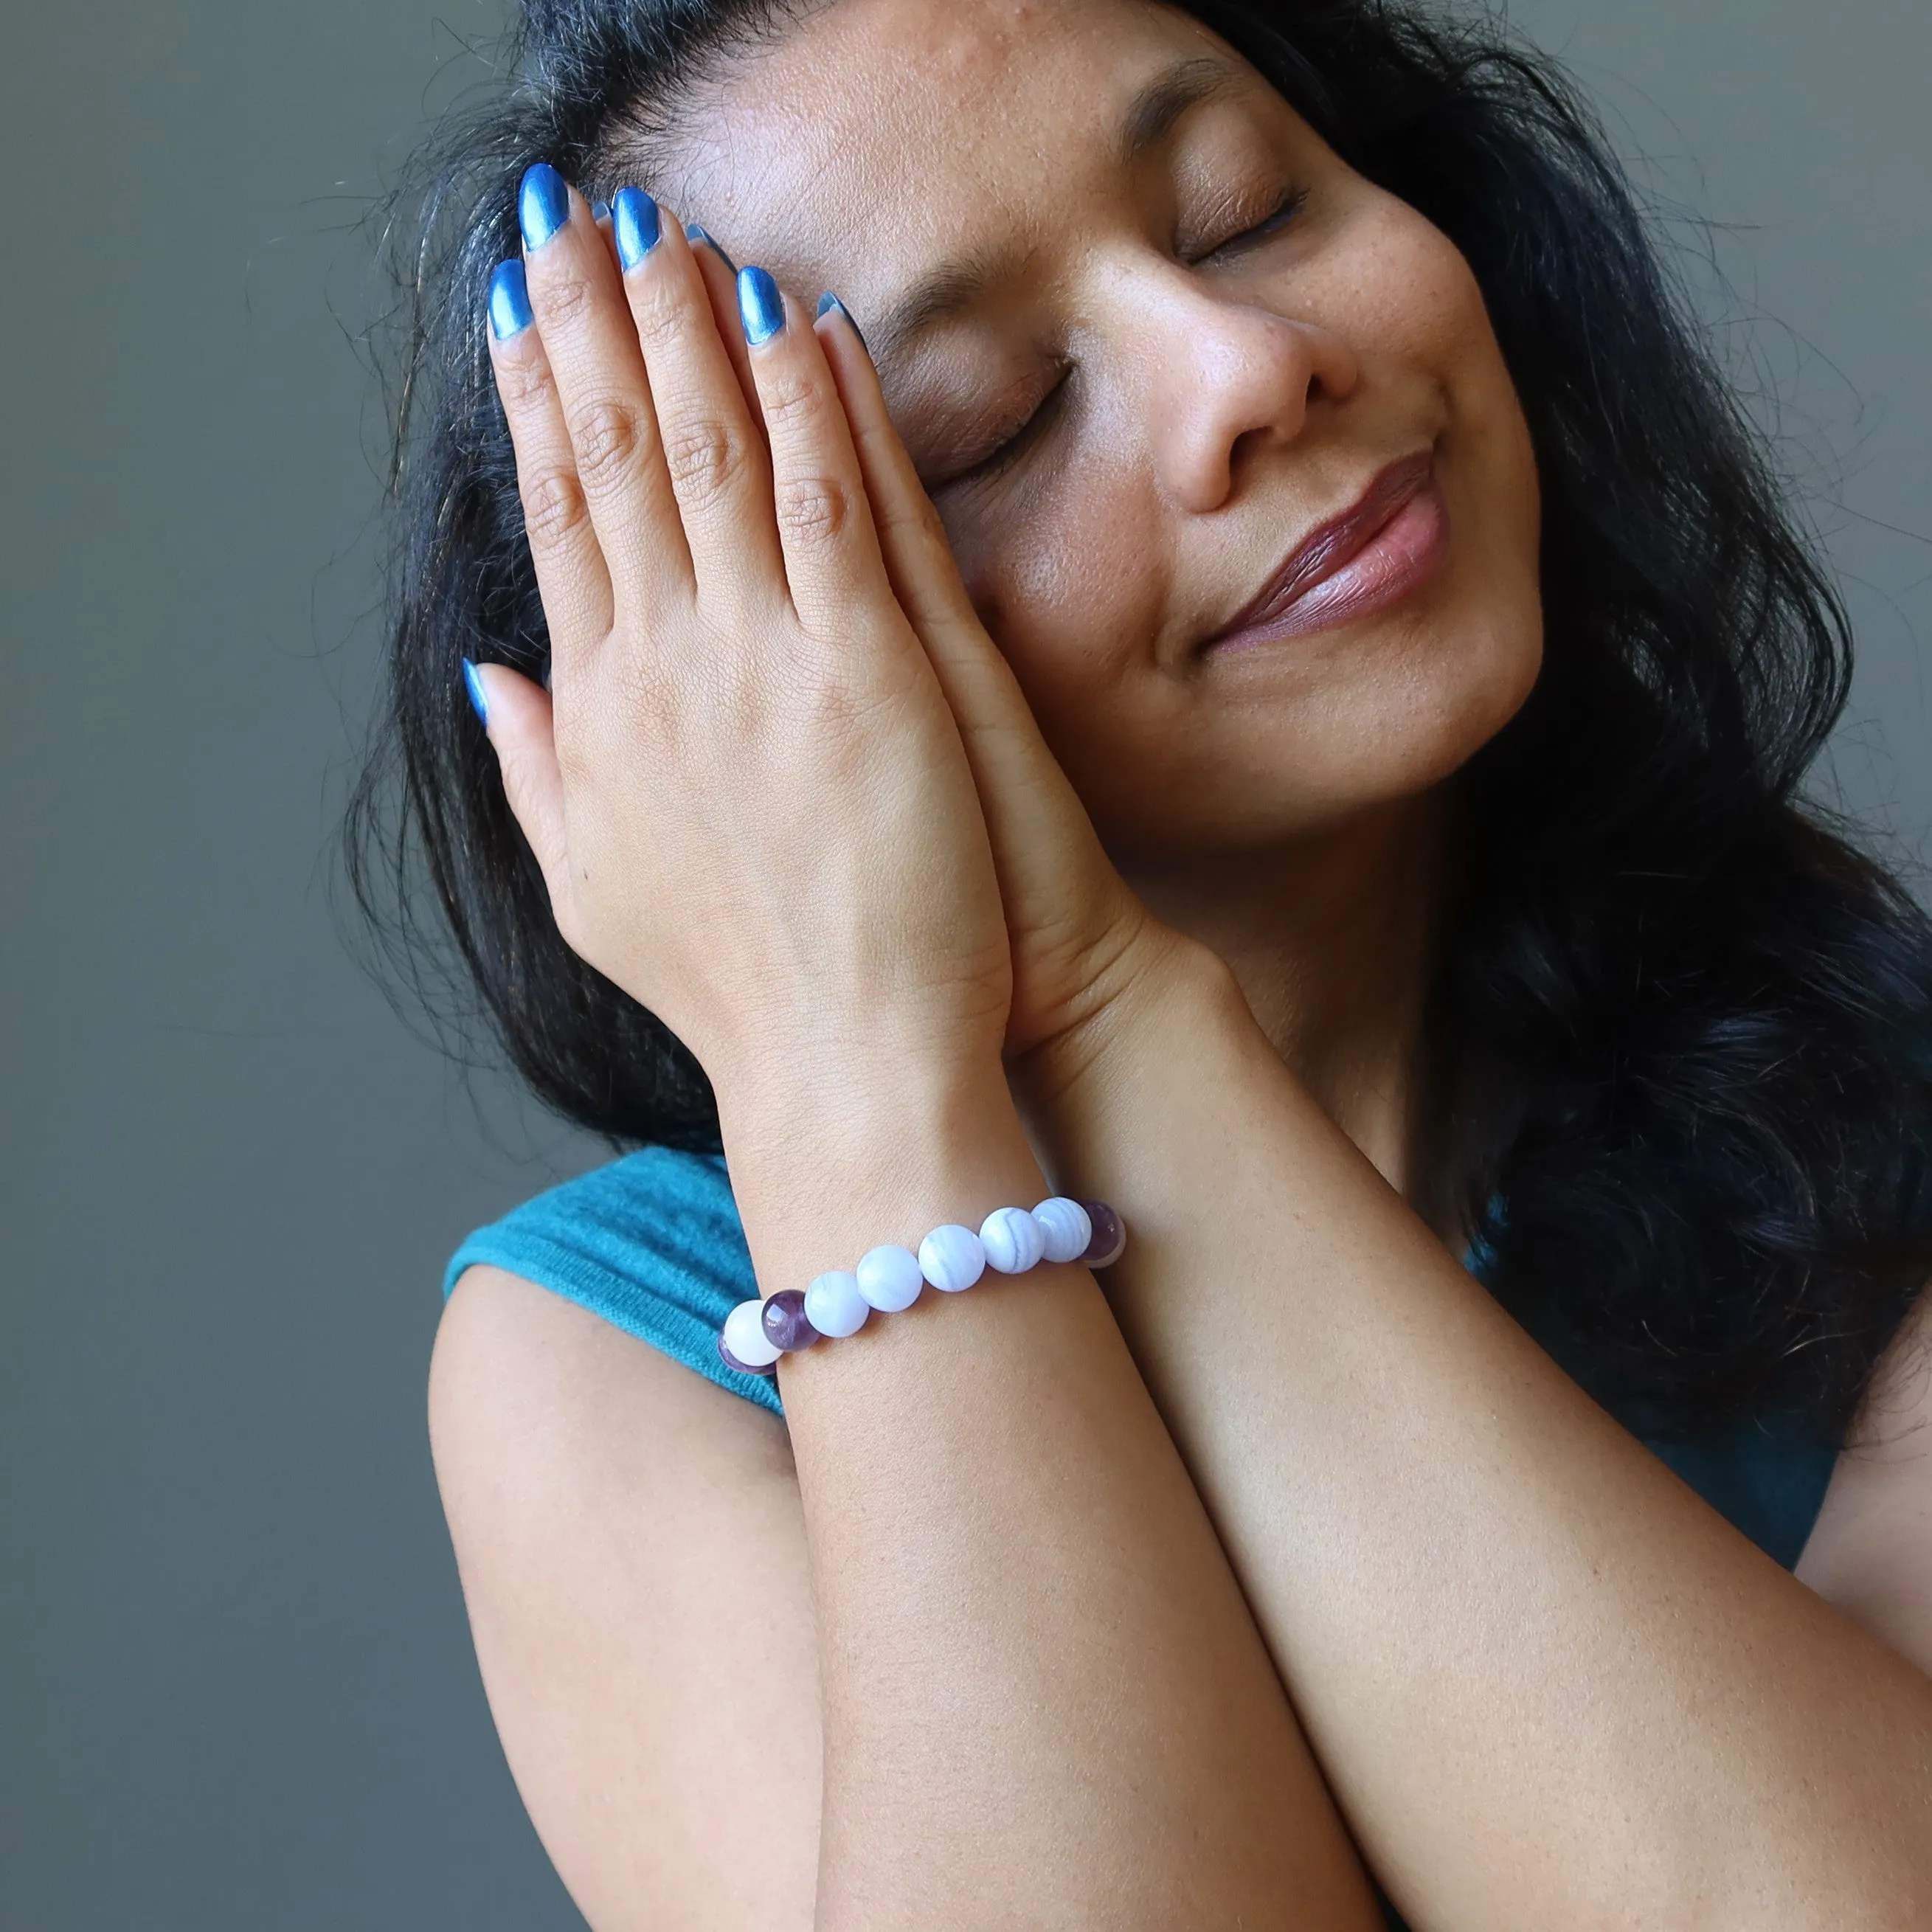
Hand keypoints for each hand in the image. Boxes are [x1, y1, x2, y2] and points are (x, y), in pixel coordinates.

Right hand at [473, 172, 1011, 1112]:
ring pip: (720, 461)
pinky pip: (833, 506)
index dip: (538, 408)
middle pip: (623, 465)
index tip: (518, 316)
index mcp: (605, 716)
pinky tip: (798, 322)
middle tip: (569, 220)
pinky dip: (815, 407)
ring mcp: (767, 664)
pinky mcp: (873, 671)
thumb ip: (539, 776)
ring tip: (669, 230)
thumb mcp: (597, 893)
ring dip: (692, 334)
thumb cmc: (744, 985)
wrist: (856, 1058)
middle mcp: (669, 671)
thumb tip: (498, 679)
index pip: (560, 523)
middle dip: (593, 329)